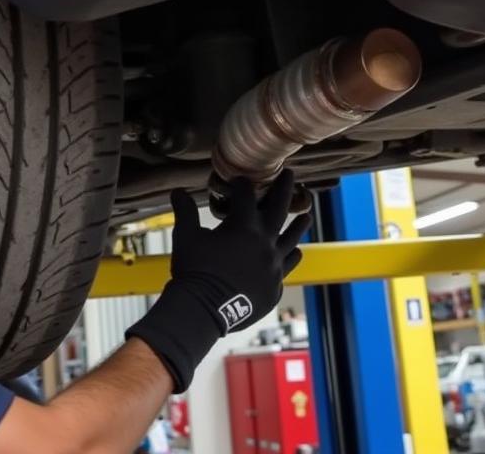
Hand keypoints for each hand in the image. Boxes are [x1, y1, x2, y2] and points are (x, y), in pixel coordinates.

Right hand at [125, 170, 310, 392]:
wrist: (203, 309)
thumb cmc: (194, 269)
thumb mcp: (186, 236)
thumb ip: (185, 211)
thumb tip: (176, 191)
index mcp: (243, 225)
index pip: (247, 195)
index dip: (242, 184)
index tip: (241, 179)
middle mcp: (264, 242)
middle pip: (279, 209)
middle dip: (284, 189)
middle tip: (291, 174)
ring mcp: (273, 265)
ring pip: (291, 239)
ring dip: (299, 225)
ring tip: (307, 215)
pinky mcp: (274, 286)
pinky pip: (286, 267)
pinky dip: (291, 257)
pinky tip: (296, 253)